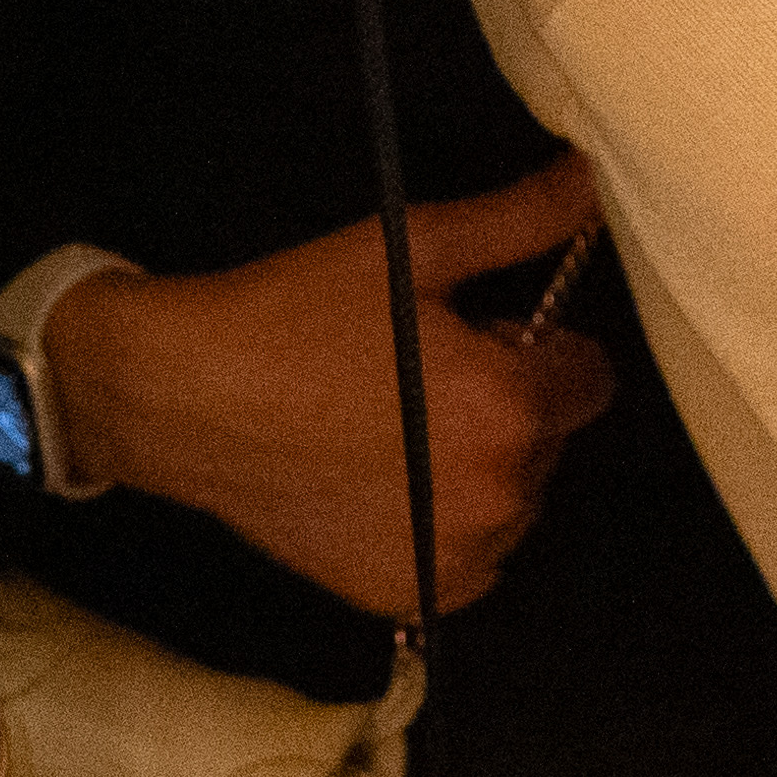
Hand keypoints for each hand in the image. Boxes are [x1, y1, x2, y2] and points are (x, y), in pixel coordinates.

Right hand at [48, 156, 620, 617]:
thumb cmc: (297, 313)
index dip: (533, 347)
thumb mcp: (412, 249)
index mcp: (511, 408)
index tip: (468, 336)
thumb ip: (520, 220)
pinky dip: (439, 526)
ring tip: (387, 427)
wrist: (184, 397)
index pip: (589, 376)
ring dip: (474, 468)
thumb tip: (592, 180)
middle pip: (547, 440)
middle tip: (414, 374)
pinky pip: (465, 558)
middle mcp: (499, 497)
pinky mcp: (409, 596)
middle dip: (502, 406)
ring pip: (509, 501)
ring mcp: (454, 558)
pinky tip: (376, 483)